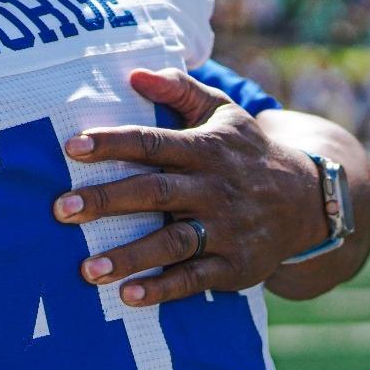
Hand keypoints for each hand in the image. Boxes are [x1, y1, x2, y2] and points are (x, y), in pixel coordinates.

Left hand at [51, 68, 328, 305]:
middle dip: (107, 200)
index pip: (151, 143)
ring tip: (87, 268)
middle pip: (154, 192)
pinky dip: (163, 289)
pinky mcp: (235, 265)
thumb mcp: (223, 112)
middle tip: (62, 209)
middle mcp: (213, 188)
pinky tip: (129, 296)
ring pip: (172, 242)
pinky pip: (196, 279)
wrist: (307, 200)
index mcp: (204, 149)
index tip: (72, 147)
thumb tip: (135, 73)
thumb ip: (179, 89)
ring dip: (130, 256)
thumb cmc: (246, 152)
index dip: (112, 143)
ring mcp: (225, 229)